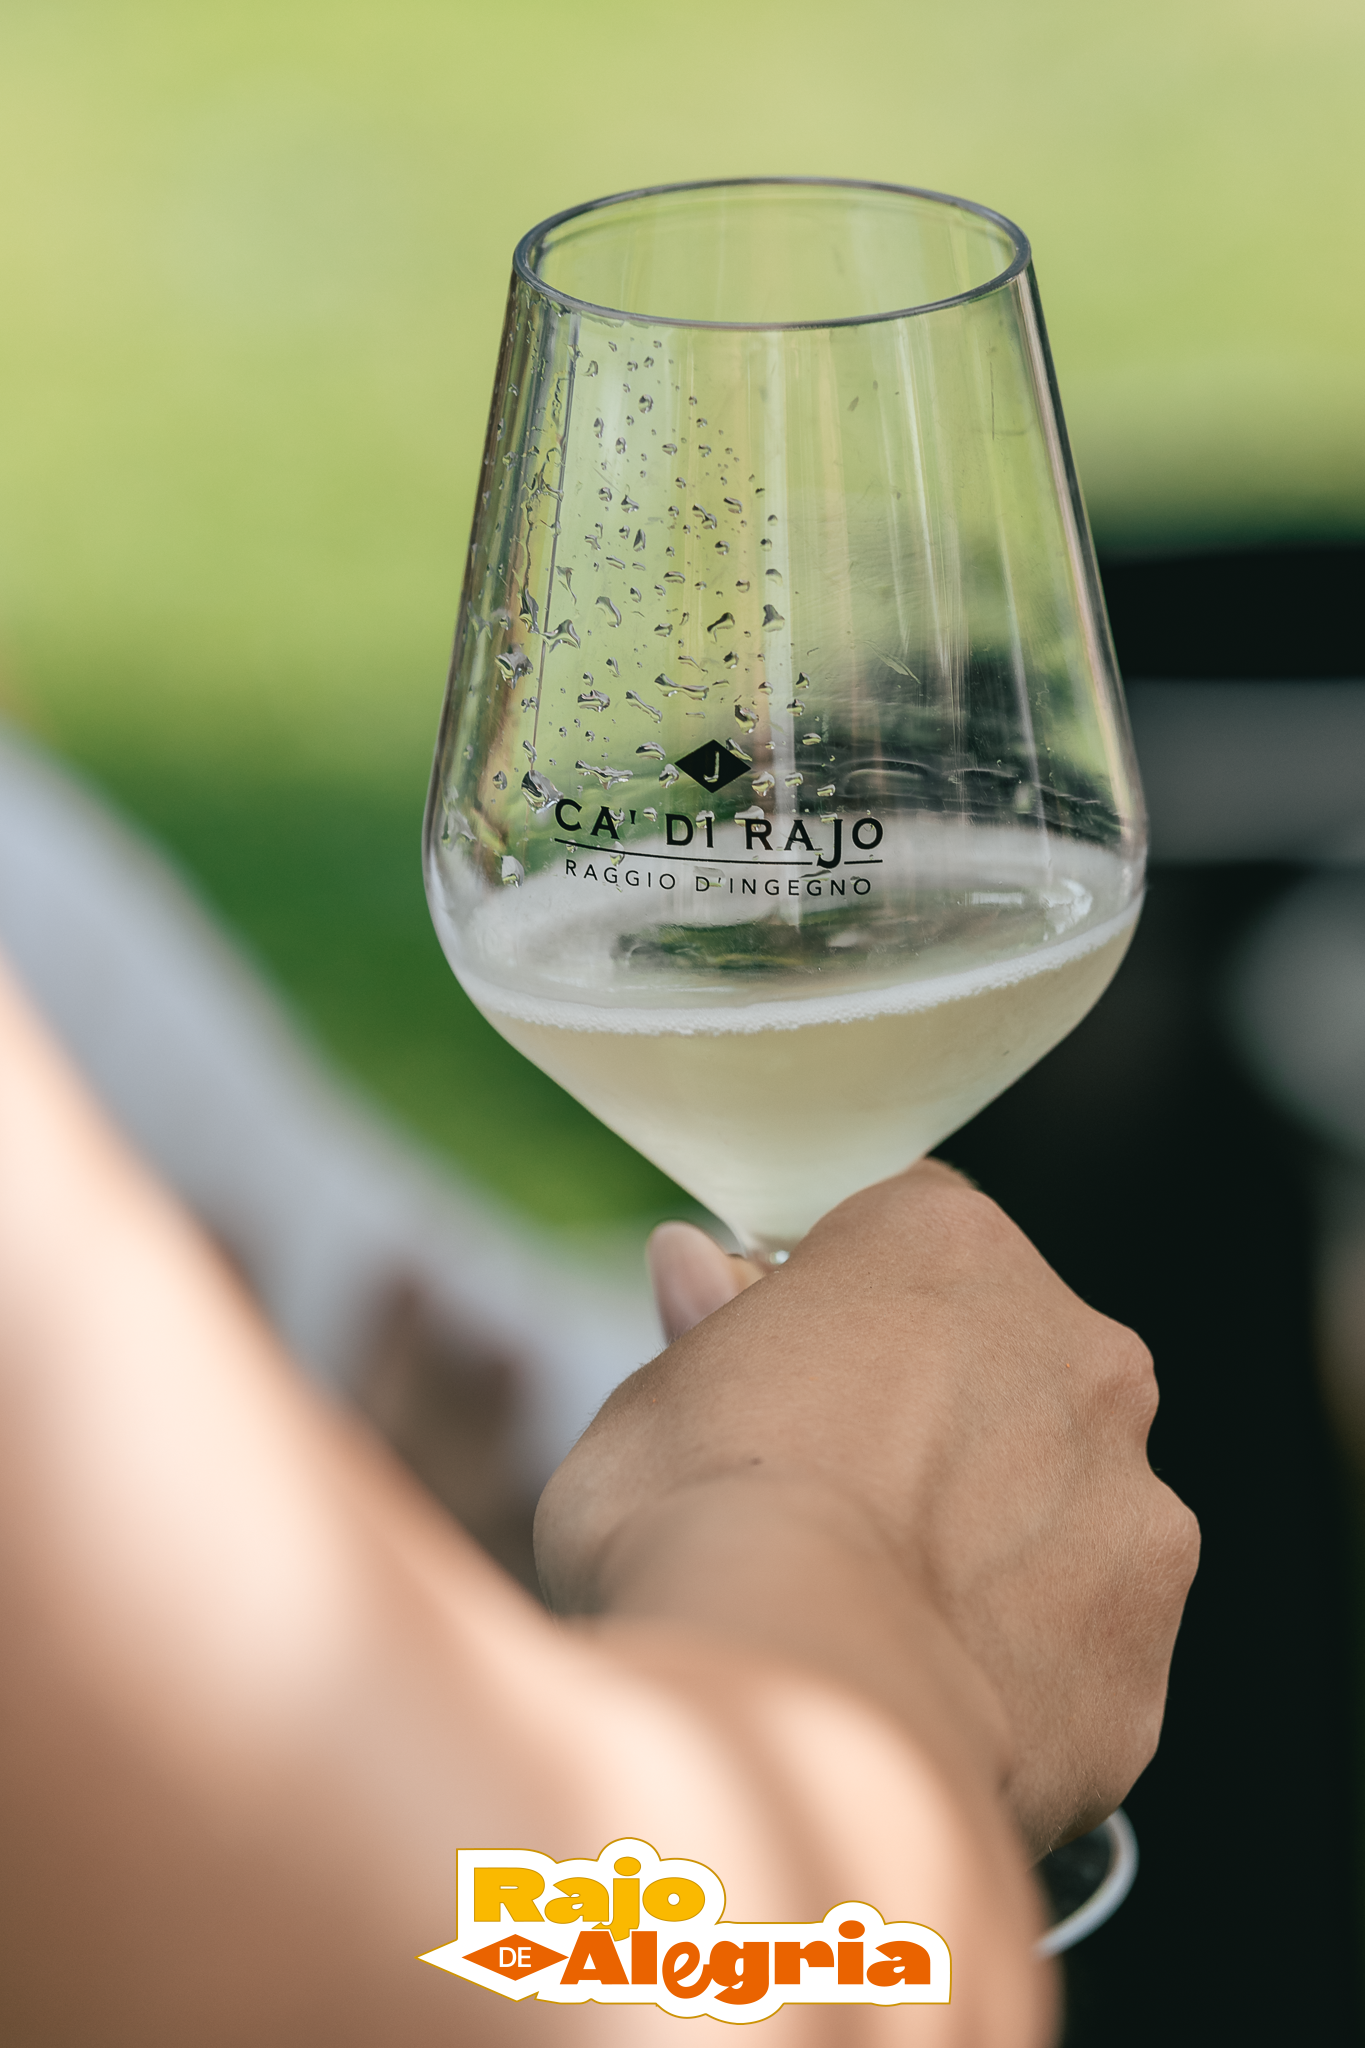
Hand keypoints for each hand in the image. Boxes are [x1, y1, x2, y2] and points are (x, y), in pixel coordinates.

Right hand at [538, 1161, 1198, 1856]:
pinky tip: (925, 1703)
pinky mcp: (1145, 1653)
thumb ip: (706, 1329)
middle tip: (833, 1508)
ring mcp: (1132, 1506)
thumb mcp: (657, 1398)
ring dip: (996, 1549)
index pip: (910, 1234)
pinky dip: (1020, 1675)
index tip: (795, 1368)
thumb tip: (698, 1270)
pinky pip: (1081, 1652)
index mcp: (948, 1249)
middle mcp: (1077, 1352)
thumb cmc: (697, 1524)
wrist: (796, 1701)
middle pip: (1009, 1366)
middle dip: (941, 1423)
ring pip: (1067, 1511)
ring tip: (877, 1626)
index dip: (845, 1305)